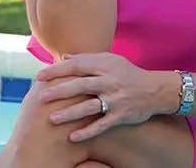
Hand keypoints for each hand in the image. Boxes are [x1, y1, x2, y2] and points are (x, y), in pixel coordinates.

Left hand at [35, 52, 159, 141]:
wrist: (155, 90)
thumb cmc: (128, 73)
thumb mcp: (111, 61)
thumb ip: (88, 59)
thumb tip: (64, 58)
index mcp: (105, 65)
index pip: (78, 66)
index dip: (58, 70)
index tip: (40, 76)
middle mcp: (109, 81)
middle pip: (81, 85)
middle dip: (60, 91)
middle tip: (41, 97)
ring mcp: (115, 99)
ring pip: (89, 106)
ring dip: (70, 113)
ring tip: (52, 119)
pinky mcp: (121, 115)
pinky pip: (102, 125)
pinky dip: (87, 132)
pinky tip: (72, 137)